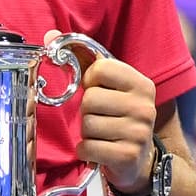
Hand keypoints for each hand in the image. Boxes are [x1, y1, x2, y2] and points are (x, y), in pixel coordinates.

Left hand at [48, 31, 156, 195]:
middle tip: (100, 117)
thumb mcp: (107, 86)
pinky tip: (100, 149)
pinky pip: (87, 147)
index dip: (90, 80)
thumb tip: (51, 35)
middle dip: (86, 110)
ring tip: (102, 133)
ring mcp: (139, 133)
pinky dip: (86, 150)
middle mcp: (145, 107)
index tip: (99, 91)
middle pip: (90, 99)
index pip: (100, 69)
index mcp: (142, 84)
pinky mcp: (128, 156)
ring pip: (87, 124)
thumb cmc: (116, 116)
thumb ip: (81, 58)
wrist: (138, 160)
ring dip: (86, 131)